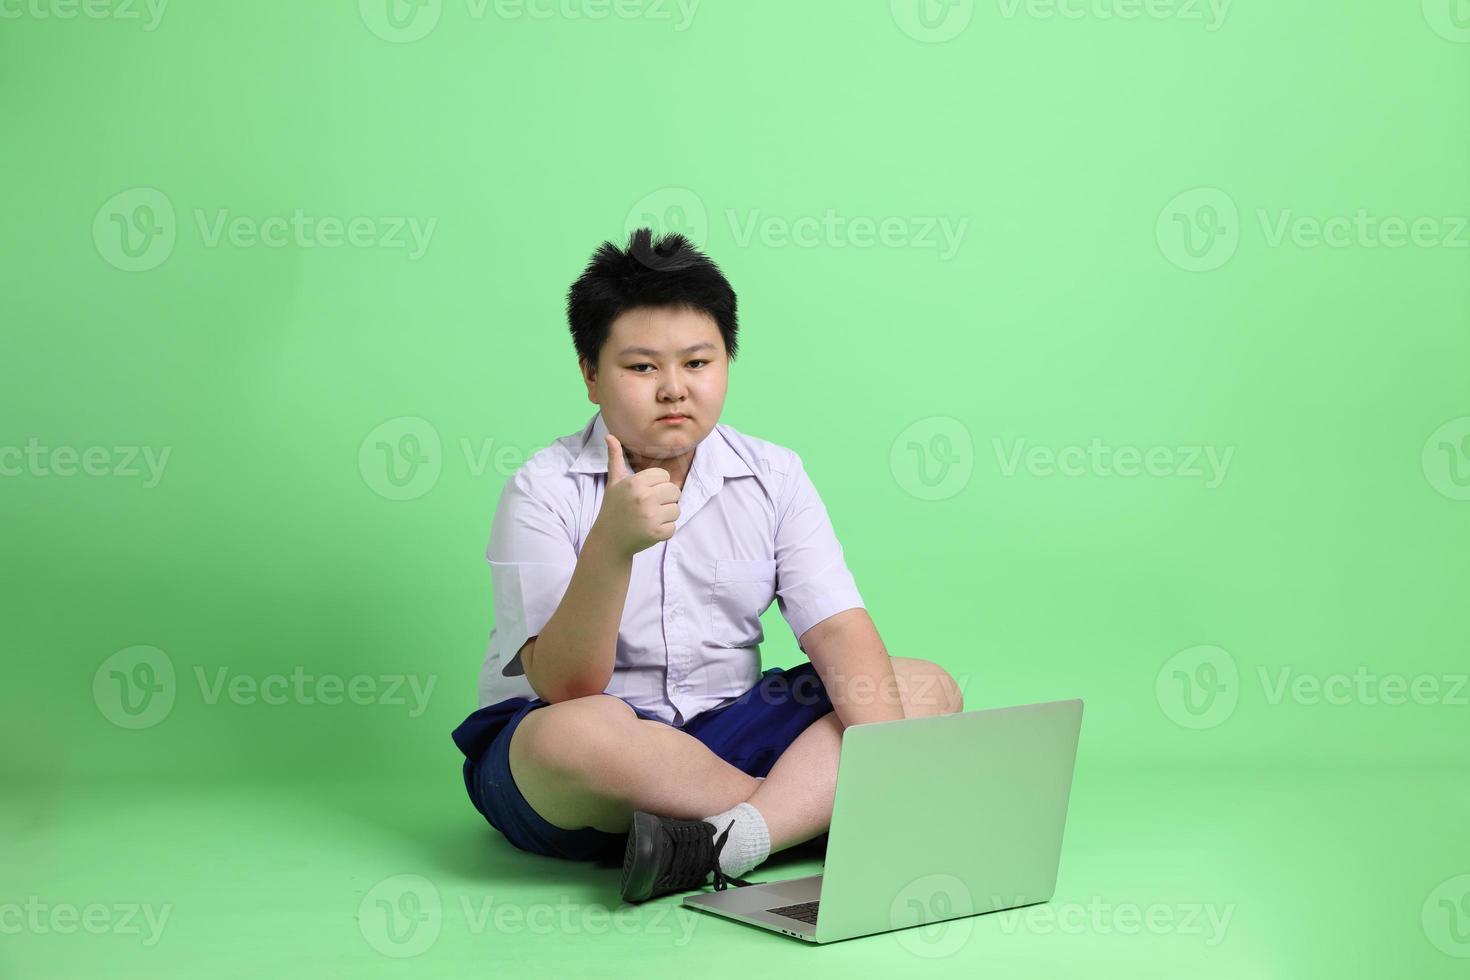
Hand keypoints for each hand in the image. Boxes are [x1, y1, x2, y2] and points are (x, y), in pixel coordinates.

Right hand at [592, 433, 680, 557]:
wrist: (608, 540)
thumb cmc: (613, 508)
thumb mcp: (614, 482)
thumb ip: (615, 458)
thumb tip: (609, 435)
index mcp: (635, 483)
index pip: (664, 476)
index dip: (657, 484)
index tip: (645, 493)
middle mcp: (643, 498)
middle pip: (674, 491)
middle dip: (665, 499)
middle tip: (649, 507)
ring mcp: (650, 517)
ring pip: (676, 509)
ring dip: (666, 515)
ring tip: (649, 518)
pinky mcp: (656, 534)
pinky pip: (674, 527)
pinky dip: (664, 530)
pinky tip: (650, 530)